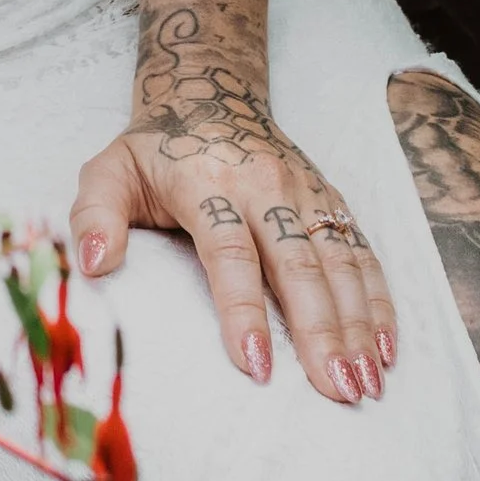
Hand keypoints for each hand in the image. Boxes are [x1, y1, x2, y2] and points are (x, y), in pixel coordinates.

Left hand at [71, 66, 395, 404]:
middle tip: (336, 391)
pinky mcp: (328, 198)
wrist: (207, 89)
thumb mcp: (109, 170)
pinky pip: (361, 250)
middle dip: (319, 331)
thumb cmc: (155, 149)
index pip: (229, 251)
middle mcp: (264, 185)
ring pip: (337, 262)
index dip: (243, 309)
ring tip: (365, 382)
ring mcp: (303, 191)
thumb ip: (94, 213)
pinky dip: (379, 299)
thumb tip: (93, 261)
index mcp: (207, 181)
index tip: (255, 366)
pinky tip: (386, 346)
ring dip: (357, 324)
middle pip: (296, 263)